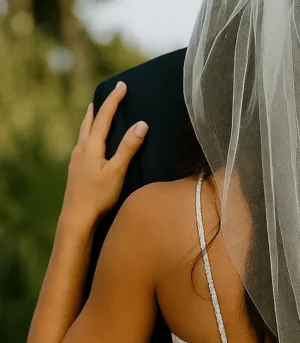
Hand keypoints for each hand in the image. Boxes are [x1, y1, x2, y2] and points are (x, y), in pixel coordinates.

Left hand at [61, 81, 147, 229]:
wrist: (76, 217)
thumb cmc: (98, 196)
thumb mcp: (117, 171)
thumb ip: (128, 148)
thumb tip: (141, 124)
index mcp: (92, 146)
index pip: (104, 117)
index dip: (113, 100)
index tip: (121, 85)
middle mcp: (81, 149)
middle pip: (89, 122)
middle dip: (98, 108)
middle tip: (104, 96)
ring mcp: (76, 160)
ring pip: (83, 133)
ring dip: (89, 121)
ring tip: (92, 114)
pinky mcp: (75, 172)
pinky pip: (81, 146)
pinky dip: (87, 137)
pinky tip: (88, 145)